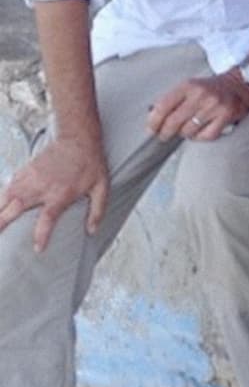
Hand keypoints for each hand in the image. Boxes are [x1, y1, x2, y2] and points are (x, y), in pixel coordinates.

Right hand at [0, 134, 109, 251]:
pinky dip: (0, 199)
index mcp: (59, 195)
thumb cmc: (90, 162)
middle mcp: (39, 188)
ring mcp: (29, 179)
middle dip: (1, 226)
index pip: (46, 220)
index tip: (37, 249)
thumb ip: (97, 210)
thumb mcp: (101, 186)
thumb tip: (92, 230)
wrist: (77, 137)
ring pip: (4, 200)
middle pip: (13, 211)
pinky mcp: (23, 171)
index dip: (40, 236)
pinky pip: (6, 188)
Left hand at [146, 72, 248, 142]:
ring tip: (188, 129)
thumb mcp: (190, 86)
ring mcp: (214, 106)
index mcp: (188, 85)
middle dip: (165, 133)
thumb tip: (152, 118)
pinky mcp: (226, 116)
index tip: (151, 129)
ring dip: (186, 134)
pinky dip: (200, 137)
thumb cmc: (210, 88)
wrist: (241, 84)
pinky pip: (205, 136)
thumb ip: (172, 100)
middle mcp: (201, 94)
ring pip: (188, 131)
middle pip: (173, 122)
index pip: (163, 106)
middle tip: (165, 136)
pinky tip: (202, 131)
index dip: (154, 121)